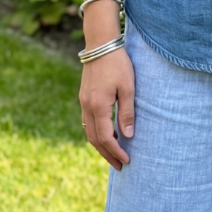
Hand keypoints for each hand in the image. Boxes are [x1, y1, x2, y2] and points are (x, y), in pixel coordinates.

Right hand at [80, 47, 135, 168]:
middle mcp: (87, 107)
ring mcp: (83, 102)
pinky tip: (109, 135)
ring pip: (88, 132)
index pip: (105, 137)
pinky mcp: (84, 98)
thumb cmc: (118, 64)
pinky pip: (87, 122)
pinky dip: (97, 133)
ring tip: (115, 154)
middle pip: (94, 139)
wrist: (100, 45)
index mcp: (98, 106)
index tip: (127, 160)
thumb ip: (127, 113)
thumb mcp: (128, 88)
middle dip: (107, 154)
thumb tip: (127, 136)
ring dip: (101, 145)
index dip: (116, 151)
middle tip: (120, 166)